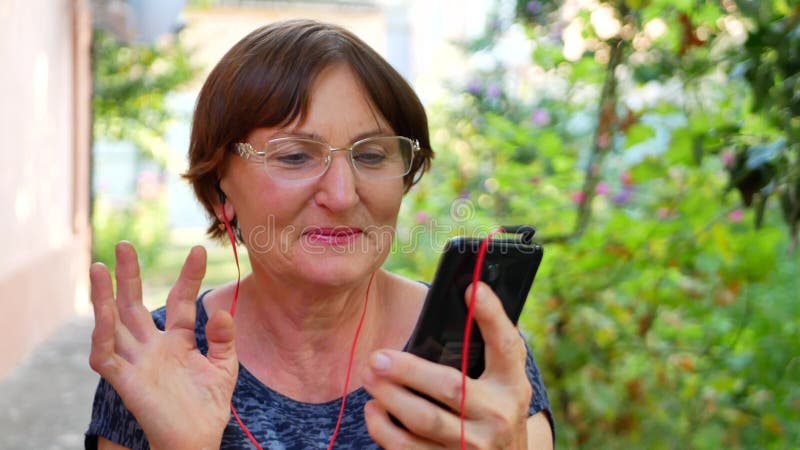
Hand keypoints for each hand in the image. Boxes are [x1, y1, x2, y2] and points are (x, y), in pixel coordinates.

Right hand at [89, 242, 238, 449]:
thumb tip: (221, 311)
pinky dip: (102, 333)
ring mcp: (136, 362)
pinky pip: (105, 354)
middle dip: (129, 275)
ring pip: (113, 323)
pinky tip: (104, 311)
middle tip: (125, 244)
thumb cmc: (208, 406)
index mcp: (177, 342)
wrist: (198, 440)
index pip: (179, 301)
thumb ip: (223, 338)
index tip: (198, 250)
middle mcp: (152, 347)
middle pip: (134, 304)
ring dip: (103, 296)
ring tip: (98, 267)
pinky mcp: (125, 380)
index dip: (187, 276)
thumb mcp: (224, 366)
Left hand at [362, 282, 531, 448]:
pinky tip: (374, 409)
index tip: (471, 289)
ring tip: (369, 377)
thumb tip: (467, 290)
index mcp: (513, 384)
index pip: (506, 345)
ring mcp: (474, 446)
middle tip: (377, 357)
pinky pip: (408, 449)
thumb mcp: (503, 377)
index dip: (491, 316)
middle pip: (450, 388)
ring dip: (390, 397)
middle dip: (408, 370)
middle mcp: (498, 416)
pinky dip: (384, 429)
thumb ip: (488, 342)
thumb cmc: (494, 404)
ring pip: (424, 420)